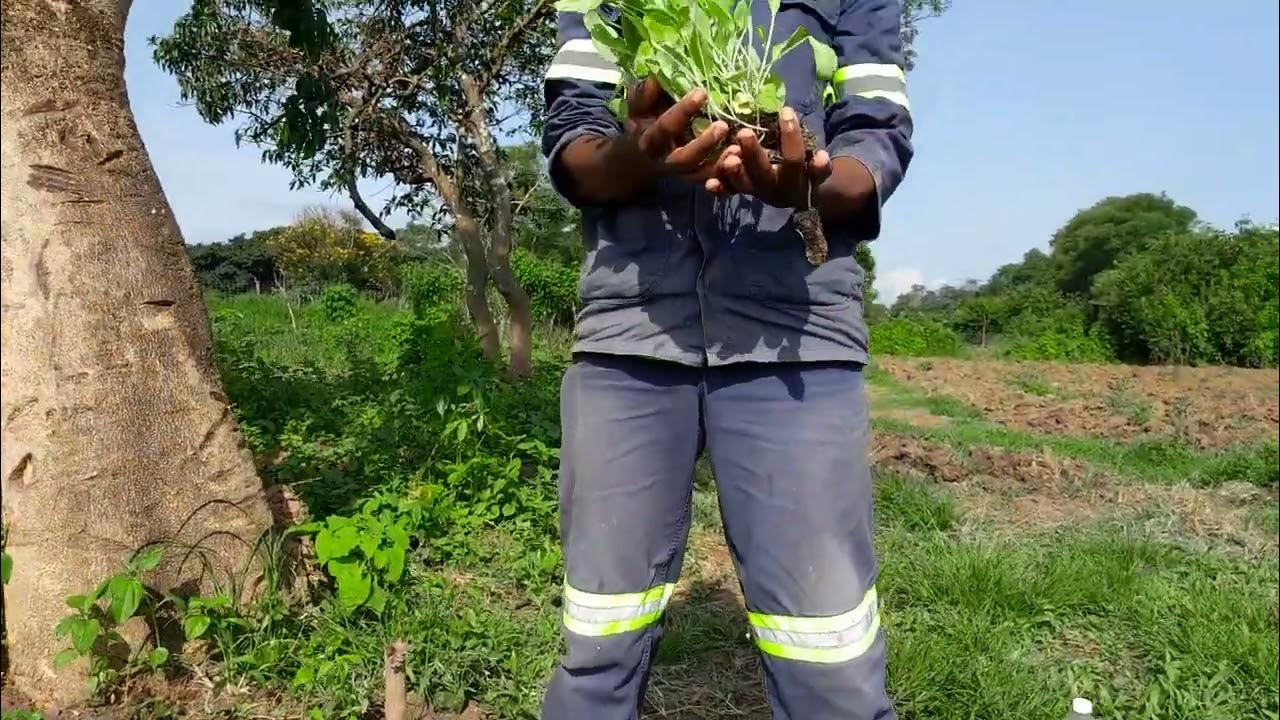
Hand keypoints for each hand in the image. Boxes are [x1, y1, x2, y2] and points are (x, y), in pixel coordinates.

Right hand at [557, 77, 727, 203]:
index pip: (665, 127)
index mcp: (650, 141)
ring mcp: (682, 172)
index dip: (682, 111)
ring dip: (721, 163)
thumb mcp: (637, 108)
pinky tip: (742, 158)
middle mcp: (666, 160)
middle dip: (704, 144)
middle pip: (686, 158)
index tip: (702, 92)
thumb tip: (656, 77)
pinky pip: (714, 181)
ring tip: (738, 148)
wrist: (639, 157)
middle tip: (724, 125)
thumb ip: (644, 94)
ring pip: (702, 173)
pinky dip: (728, 172)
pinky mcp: (696, 178)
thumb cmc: (643, 122)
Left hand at [705, 106, 831, 208]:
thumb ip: (819, 166)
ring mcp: (755, 191)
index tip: (786, 111)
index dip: (791, 137)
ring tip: (726, 158)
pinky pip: (729, 192)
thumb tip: (822, 158)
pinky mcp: (741, 191)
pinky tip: (709, 183)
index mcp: (794, 180)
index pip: (794, 159)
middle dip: (753, 154)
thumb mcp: (816, 170)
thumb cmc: (806, 171)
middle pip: (763, 173)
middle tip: (744, 133)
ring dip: (733, 172)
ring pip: (743, 184)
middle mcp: (773, 188)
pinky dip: (719, 188)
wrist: (795, 195)